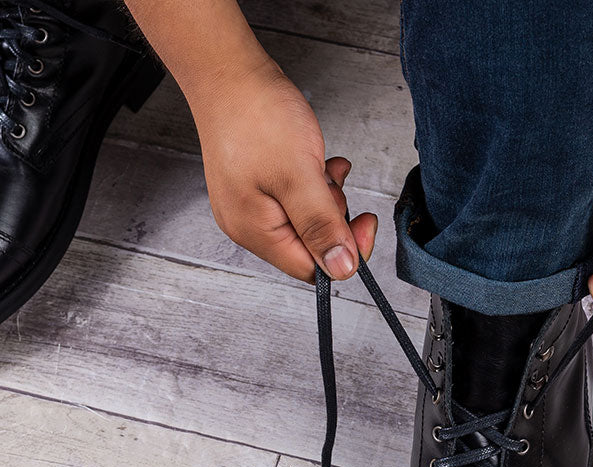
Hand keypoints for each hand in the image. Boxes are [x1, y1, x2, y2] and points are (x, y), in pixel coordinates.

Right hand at [188, 61, 376, 282]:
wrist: (227, 70)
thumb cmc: (256, 115)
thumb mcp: (299, 175)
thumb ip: (321, 226)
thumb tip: (341, 269)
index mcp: (255, 232)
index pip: (311, 269)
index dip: (344, 253)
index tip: (365, 222)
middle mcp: (249, 225)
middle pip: (309, 246)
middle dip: (332, 217)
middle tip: (331, 183)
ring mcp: (251, 205)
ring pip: (307, 220)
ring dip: (325, 197)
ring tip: (320, 165)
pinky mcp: (257, 185)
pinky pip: (297, 199)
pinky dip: (314, 183)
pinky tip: (316, 161)